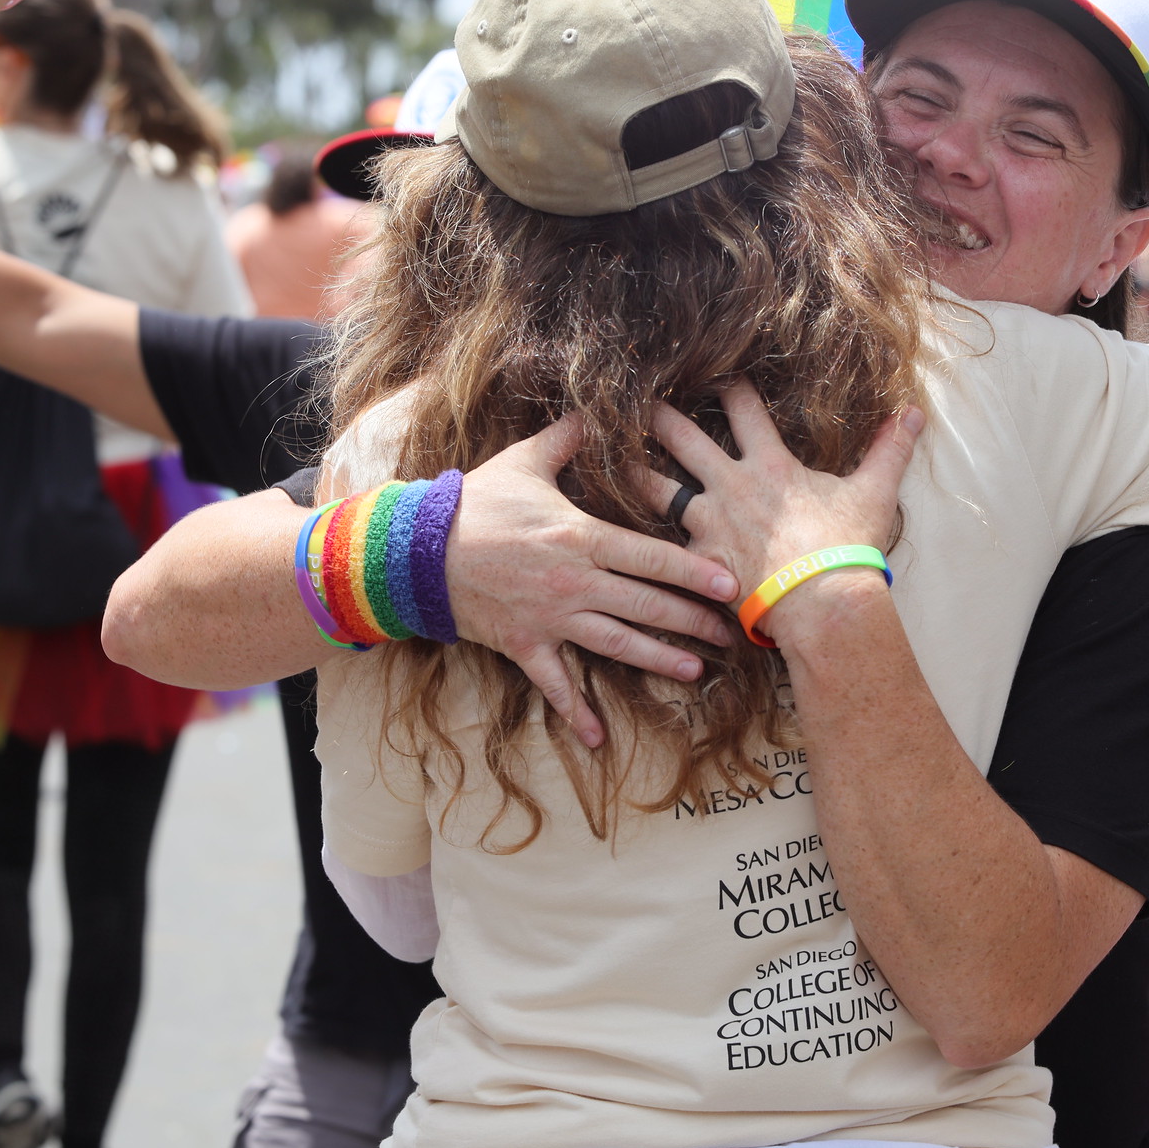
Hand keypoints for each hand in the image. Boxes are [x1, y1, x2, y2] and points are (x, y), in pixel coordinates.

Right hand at [448, 416, 740, 749]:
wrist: (418, 552)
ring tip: (696, 671)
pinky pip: (554, 684)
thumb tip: (596, 408)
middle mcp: (575, 583)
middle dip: (692, 621)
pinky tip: (597, 739)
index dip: (695, 571)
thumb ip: (567, 438)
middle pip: (647, 605)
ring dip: (658, 659)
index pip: (651, 557)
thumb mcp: (525, 462)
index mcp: (581, 538)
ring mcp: (551, 619)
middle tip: (729, 632)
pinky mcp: (525, 644)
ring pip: (617, 644)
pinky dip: (575, 712)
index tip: (729, 582)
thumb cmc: (475, 504)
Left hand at [642, 381, 921, 647]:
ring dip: (631, 470)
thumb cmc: (847, 548)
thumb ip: (890, 450)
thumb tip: (914, 412)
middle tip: (635, 397)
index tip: (713, 370)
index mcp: (770, 465)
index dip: (728, 386)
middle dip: (658, 415)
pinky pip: (660, 545)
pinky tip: (616, 533)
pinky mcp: (698, 561)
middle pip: (683, 438)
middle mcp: (731, 486)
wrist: (822, 603)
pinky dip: (638, 537)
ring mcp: (710, 523)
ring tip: (603, 457)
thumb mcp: (874, 493)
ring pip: (655, 489)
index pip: (744, 409)